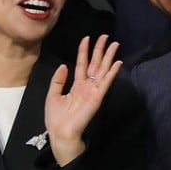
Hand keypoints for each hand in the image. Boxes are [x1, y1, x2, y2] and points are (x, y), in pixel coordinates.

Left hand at [45, 35, 122, 166]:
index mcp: (77, 85)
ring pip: (103, 69)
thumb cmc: (56, 118)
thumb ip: (58, 80)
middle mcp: (87, 85)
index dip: (84, 51)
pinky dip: (112, 72)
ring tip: (115, 44)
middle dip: (100, 50)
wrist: (60, 133)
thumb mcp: (52, 96)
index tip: (87, 38)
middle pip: (95, 64)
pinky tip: (118, 63)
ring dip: (109, 57)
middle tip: (105, 36)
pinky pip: (106, 82)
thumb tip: (63, 65)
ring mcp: (94, 90)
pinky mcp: (98, 96)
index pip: (82, 64)